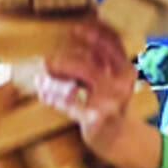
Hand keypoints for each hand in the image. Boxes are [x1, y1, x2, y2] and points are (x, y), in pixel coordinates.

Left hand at [37, 21, 138, 153]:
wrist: (118, 139)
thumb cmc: (108, 104)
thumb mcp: (112, 80)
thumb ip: (100, 61)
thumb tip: (74, 36)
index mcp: (126, 71)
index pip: (112, 44)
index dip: (93, 34)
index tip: (75, 29)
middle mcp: (122, 85)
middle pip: (87, 65)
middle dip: (63, 62)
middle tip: (46, 62)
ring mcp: (111, 103)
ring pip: (75, 85)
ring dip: (54, 82)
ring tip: (41, 80)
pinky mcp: (98, 119)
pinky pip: (70, 105)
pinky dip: (55, 100)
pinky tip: (45, 96)